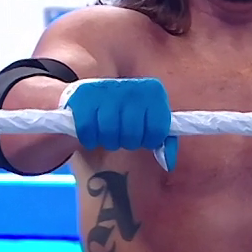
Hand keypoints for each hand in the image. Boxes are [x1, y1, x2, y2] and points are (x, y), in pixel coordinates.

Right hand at [61, 78, 177, 169]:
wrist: (96, 93)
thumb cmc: (129, 112)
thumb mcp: (150, 120)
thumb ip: (164, 141)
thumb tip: (168, 163)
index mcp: (153, 92)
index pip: (157, 130)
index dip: (149, 140)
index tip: (143, 136)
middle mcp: (131, 88)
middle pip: (132, 134)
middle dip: (127, 142)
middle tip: (123, 136)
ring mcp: (107, 91)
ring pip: (109, 133)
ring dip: (109, 142)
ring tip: (109, 135)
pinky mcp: (84, 97)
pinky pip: (88, 131)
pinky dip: (90, 139)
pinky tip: (93, 134)